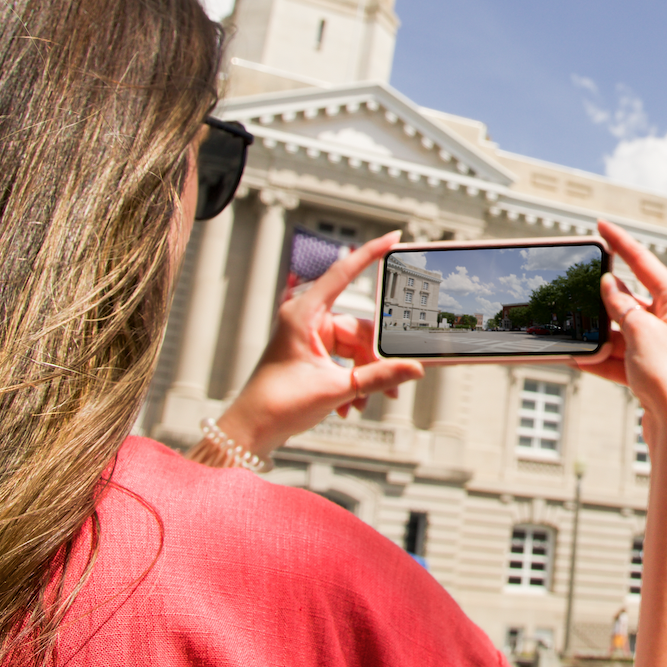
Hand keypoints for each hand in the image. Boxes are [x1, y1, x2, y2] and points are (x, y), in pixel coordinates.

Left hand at [218, 230, 423, 458]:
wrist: (253, 429)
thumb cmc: (276, 403)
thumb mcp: (335, 388)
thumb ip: (378, 377)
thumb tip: (414, 368)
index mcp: (304, 314)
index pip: (343, 274)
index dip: (370, 254)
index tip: (394, 237)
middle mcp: (308, 320)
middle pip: (360, 327)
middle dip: (375, 358)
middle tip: (392, 383)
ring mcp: (312, 337)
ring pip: (356, 347)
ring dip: (364, 375)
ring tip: (363, 401)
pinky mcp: (315, 354)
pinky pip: (347, 359)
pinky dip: (354, 379)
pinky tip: (351, 403)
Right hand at [576, 221, 666, 427]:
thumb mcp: (640, 331)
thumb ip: (621, 304)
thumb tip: (610, 284)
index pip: (645, 263)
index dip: (621, 242)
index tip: (602, 225)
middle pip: (631, 299)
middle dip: (604, 301)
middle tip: (580, 291)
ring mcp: (663, 345)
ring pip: (622, 330)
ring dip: (600, 335)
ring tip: (578, 339)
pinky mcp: (652, 369)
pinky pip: (622, 355)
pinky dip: (602, 357)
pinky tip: (581, 359)